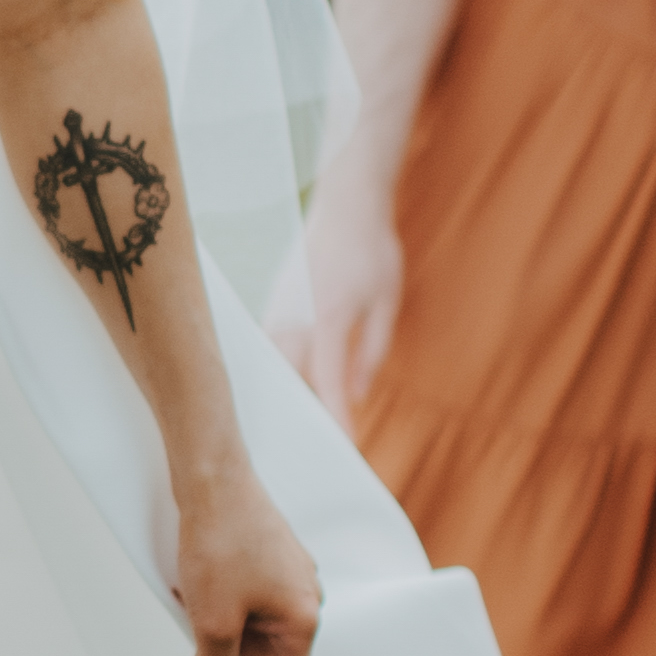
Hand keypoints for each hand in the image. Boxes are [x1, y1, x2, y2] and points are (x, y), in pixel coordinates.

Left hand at [179, 461, 323, 655]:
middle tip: (190, 625)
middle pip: (262, 654)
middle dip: (223, 649)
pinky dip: (217, 598)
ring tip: (190, 591)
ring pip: (249, 625)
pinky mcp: (271, 558)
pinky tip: (194, 576)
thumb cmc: (219, 543)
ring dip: (216, 621)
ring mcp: (291, 577)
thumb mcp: (211, 621)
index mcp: (303, 621)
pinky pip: (244, 596)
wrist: (214, 479)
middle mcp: (307, 599)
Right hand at [273, 174, 401, 430]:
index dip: (335, 417)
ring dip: (283, 395)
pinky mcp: (272, 305)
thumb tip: (357, 394)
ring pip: (272, 367)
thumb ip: (371, 351)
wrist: (345, 205)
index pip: (328, 382)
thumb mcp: (385, 302)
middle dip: (299, 415)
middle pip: (288, 381)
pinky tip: (285, 390)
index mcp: (328, 318)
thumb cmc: (371, 250)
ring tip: (295, 427)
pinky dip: (277, 372)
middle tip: (312, 450)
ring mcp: (277, 310)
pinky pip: (269, 349)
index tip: (343, 445)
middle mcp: (294, 318)